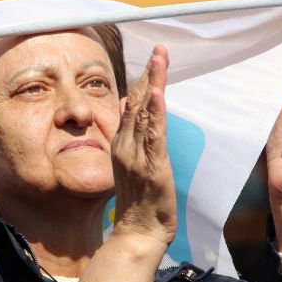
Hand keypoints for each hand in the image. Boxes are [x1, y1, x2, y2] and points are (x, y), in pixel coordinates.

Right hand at [109, 45, 176, 247]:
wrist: (137, 233)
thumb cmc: (139, 202)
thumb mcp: (131, 162)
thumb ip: (128, 133)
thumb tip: (123, 104)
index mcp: (122, 143)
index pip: (132, 104)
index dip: (142, 79)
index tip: (153, 57)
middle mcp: (126, 145)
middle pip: (137, 102)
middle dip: (149, 73)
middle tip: (160, 48)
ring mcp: (137, 155)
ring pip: (145, 112)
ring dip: (153, 83)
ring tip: (159, 59)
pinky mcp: (152, 166)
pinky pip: (153, 135)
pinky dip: (155, 112)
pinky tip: (156, 93)